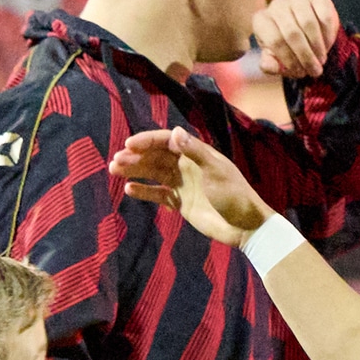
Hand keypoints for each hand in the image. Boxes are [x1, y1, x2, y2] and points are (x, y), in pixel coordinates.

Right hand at [113, 127, 276, 245]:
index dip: (147, 141)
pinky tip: (129, 189)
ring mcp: (184, 184)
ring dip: (134, 171)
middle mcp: (188, 166)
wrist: (245, 227)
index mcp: (198, 154)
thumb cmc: (235, 196)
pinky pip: (158, 194)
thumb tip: (176, 132)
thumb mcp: (216, 172)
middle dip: (135, 157)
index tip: (128, 144)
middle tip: (115, 161)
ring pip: (153, 174)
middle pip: (156, 157)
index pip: (167, 141)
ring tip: (114, 170)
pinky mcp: (181, 203)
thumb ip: (195, 152)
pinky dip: (144, 191)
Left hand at [250, 0, 340, 80]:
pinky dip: (328, 34)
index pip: (274, 40)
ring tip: (321, 59)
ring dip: (317, 46)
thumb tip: (269, 66)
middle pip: (292, 33)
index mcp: (261, 20)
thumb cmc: (288, 47)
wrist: (306, 33)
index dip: (289, 59)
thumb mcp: (276, 59)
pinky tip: (328, 45)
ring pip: (308, 23)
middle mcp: (277, 6)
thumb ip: (270, 64)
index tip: (300, 72)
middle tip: (314, 70)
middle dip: (305, 55)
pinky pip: (325, 16)